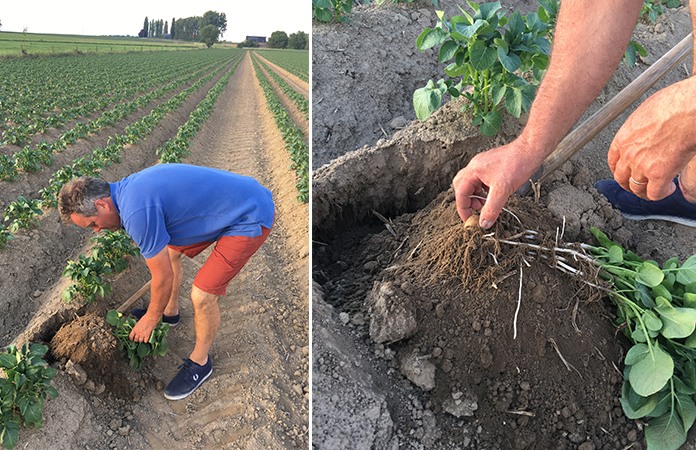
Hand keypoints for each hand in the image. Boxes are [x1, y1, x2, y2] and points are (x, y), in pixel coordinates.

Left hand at [129, 312, 158, 342]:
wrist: (151, 317)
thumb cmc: (145, 319)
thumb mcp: (138, 323)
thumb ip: (136, 329)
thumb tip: (136, 332)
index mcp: (134, 329)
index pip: (130, 336)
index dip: (131, 338)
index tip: (132, 339)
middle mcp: (138, 332)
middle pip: (136, 340)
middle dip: (137, 339)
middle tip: (139, 338)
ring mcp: (142, 334)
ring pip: (140, 341)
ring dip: (142, 340)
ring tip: (143, 338)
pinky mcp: (147, 335)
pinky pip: (145, 340)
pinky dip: (146, 340)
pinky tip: (147, 338)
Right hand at [453, 138, 543, 228]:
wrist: (530, 150)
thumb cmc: (517, 163)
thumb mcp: (503, 191)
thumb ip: (492, 208)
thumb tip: (484, 223)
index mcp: (473, 171)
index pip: (460, 193)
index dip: (463, 208)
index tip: (468, 219)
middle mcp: (475, 166)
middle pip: (462, 187)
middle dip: (467, 201)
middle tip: (475, 210)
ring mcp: (483, 165)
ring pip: (472, 183)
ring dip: (476, 195)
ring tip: (485, 203)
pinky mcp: (491, 165)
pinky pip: (482, 180)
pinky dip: (484, 190)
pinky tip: (493, 194)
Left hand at [608, 81, 695, 200]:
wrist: (688, 111)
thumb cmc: (672, 105)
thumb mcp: (645, 113)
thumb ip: (640, 128)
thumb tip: (646, 131)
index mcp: (623, 138)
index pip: (613, 160)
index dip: (618, 169)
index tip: (624, 171)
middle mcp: (628, 155)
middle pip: (621, 178)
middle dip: (628, 183)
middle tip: (637, 184)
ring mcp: (642, 166)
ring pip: (636, 188)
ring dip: (645, 191)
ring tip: (654, 189)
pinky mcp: (659, 175)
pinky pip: (655, 193)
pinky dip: (661, 194)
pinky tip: (669, 188)